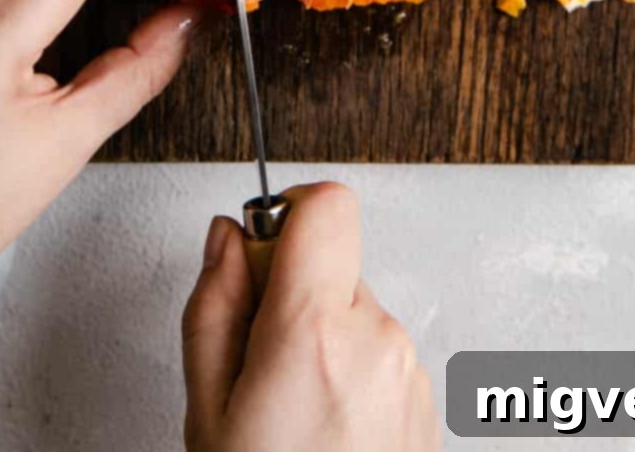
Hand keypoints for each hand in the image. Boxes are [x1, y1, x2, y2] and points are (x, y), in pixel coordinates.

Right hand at [181, 182, 438, 450]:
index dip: (286, 213)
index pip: (327, 204)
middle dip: (293, 295)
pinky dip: (351, 377)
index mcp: (317, 333)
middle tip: (258, 362)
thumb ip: (213, 305)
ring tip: (291, 414)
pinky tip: (322, 433)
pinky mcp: (427, 406)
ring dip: (323, 341)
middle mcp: (378, 342)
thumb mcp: (207, 411)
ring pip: (356, 313)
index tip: (259, 249)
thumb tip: (226, 240)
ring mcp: (410, 376)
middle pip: (334, 263)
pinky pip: (380, 356)